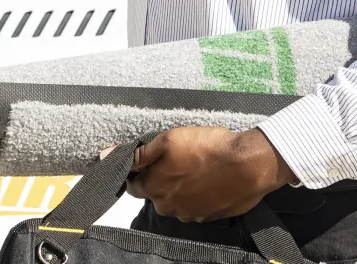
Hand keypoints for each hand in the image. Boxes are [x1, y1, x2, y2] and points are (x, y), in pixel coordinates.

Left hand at [120, 127, 296, 222]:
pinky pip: (196, 205)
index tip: (149, 159)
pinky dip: (199, 194)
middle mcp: (168, 207)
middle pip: (155, 193)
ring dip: (181, 187)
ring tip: (197, 166)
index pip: (132, 184)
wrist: (250, 165)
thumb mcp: (169, 140)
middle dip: (161, 178)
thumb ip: (138, 152)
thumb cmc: (208, 148)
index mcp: (154, 189)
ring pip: (176, 200)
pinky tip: (210, 178)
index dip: (138, 170)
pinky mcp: (209, 216)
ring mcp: (190, 215)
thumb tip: (106, 156)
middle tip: (178, 158)